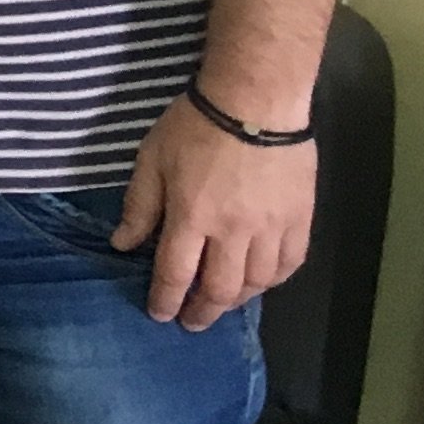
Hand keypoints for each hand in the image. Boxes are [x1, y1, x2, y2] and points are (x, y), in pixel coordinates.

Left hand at [113, 97, 314, 326]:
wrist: (256, 101)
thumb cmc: (195, 125)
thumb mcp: (152, 159)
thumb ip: (140, 206)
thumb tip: (123, 245)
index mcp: (192, 217)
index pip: (176, 273)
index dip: (165, 299)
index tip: (159, 314)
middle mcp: (234, 232)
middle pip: (219, 289)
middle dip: (202, 312)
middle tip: (191, 322)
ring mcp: (271, 228)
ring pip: (257, 283)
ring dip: (237, 301)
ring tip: (222, 304)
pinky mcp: (300, 219)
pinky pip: (290, 264)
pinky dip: (273, 281)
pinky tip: (260, 282)